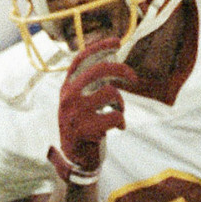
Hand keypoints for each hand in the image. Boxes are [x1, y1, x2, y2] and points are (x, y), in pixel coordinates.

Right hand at [48, 37, 129, 184]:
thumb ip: (90, 86)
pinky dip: (121, 121)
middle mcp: (67, 97)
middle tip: (133, 78)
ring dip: (121, 103)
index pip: (80, 59)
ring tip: (118, 112)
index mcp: (66, 88)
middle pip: (98, 70)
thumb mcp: (80, 103)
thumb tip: (113, 63)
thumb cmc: (84, 128)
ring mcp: (75, 113)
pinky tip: (118, 128)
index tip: (117, 41)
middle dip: (121, 70)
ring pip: (110, 92)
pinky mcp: (85, 129)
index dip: (99, 47)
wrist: (75, 160)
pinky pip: (115, 116)